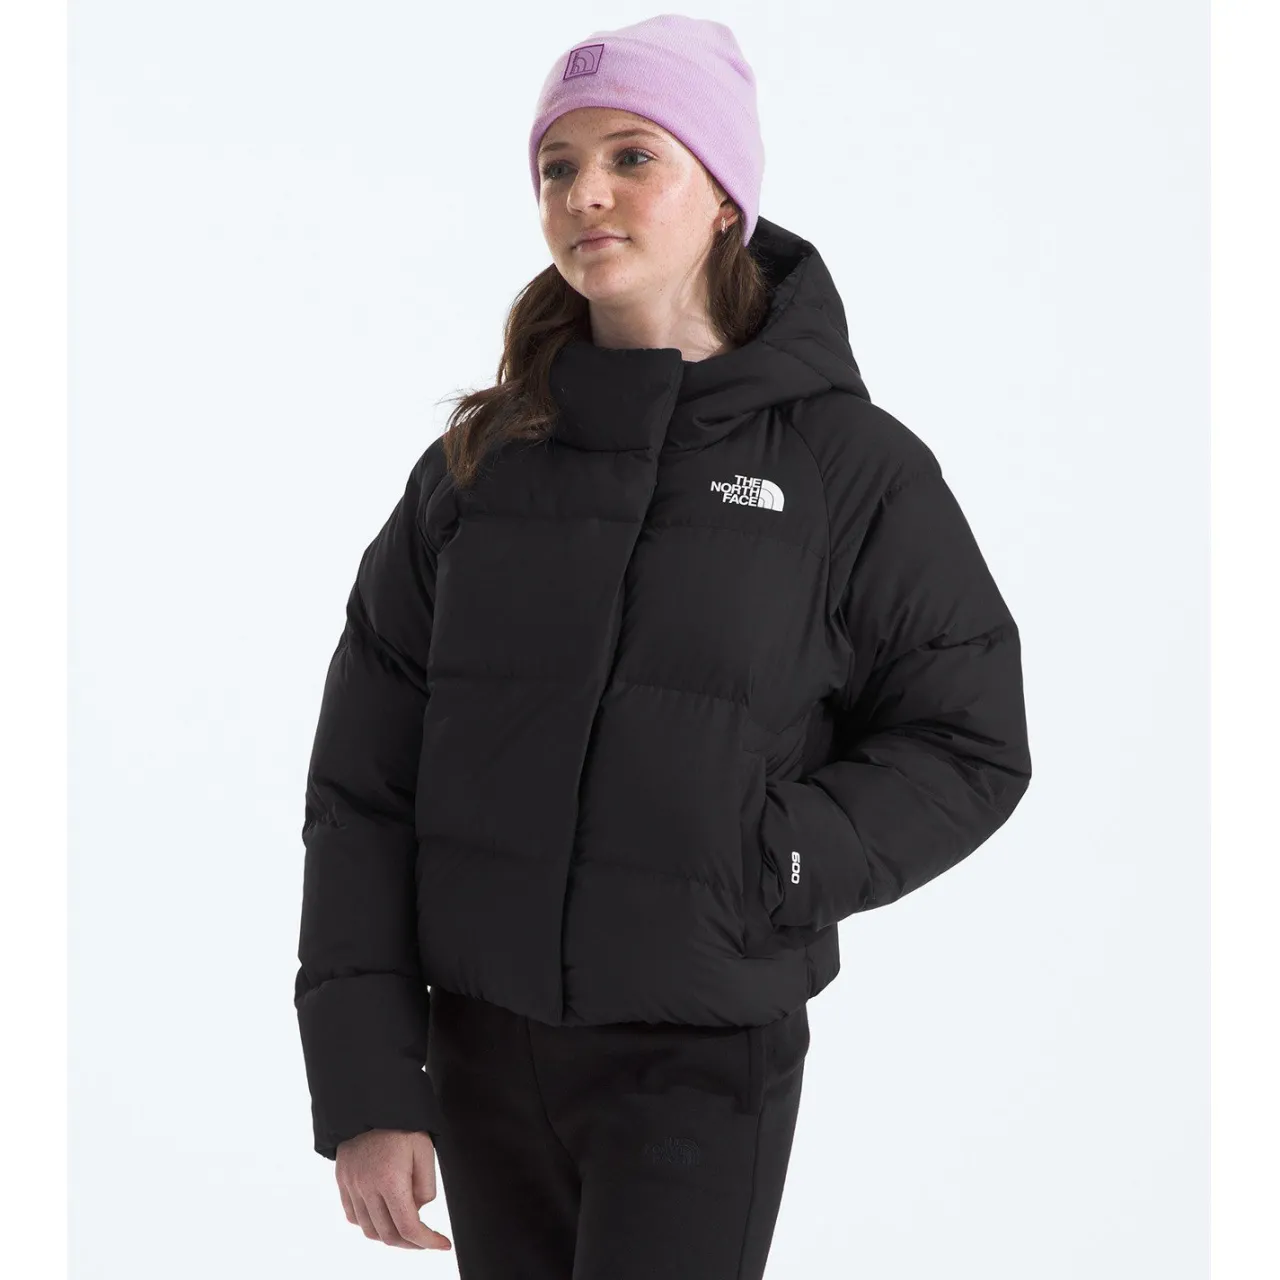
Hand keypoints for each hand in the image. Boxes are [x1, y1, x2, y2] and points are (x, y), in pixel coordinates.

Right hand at [335, 1129, 452, 1250]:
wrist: (370, 1099)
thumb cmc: (402, 1122)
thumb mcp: (425, 1149)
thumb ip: (425, 1185)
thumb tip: (417, 1209)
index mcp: (390, 1180)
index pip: (408, 1227)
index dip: (427, 1242)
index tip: (442, 1244)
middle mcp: (366, 1188)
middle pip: (387, 1235)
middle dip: (410, 1243)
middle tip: (426, 1239)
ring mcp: (351, 1185)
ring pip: (368, 1229)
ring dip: (389, 1235)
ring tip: (406, 1227)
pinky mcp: (342, 1180)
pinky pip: (353, 1215)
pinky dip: (369, 1223)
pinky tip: (382, 1215)